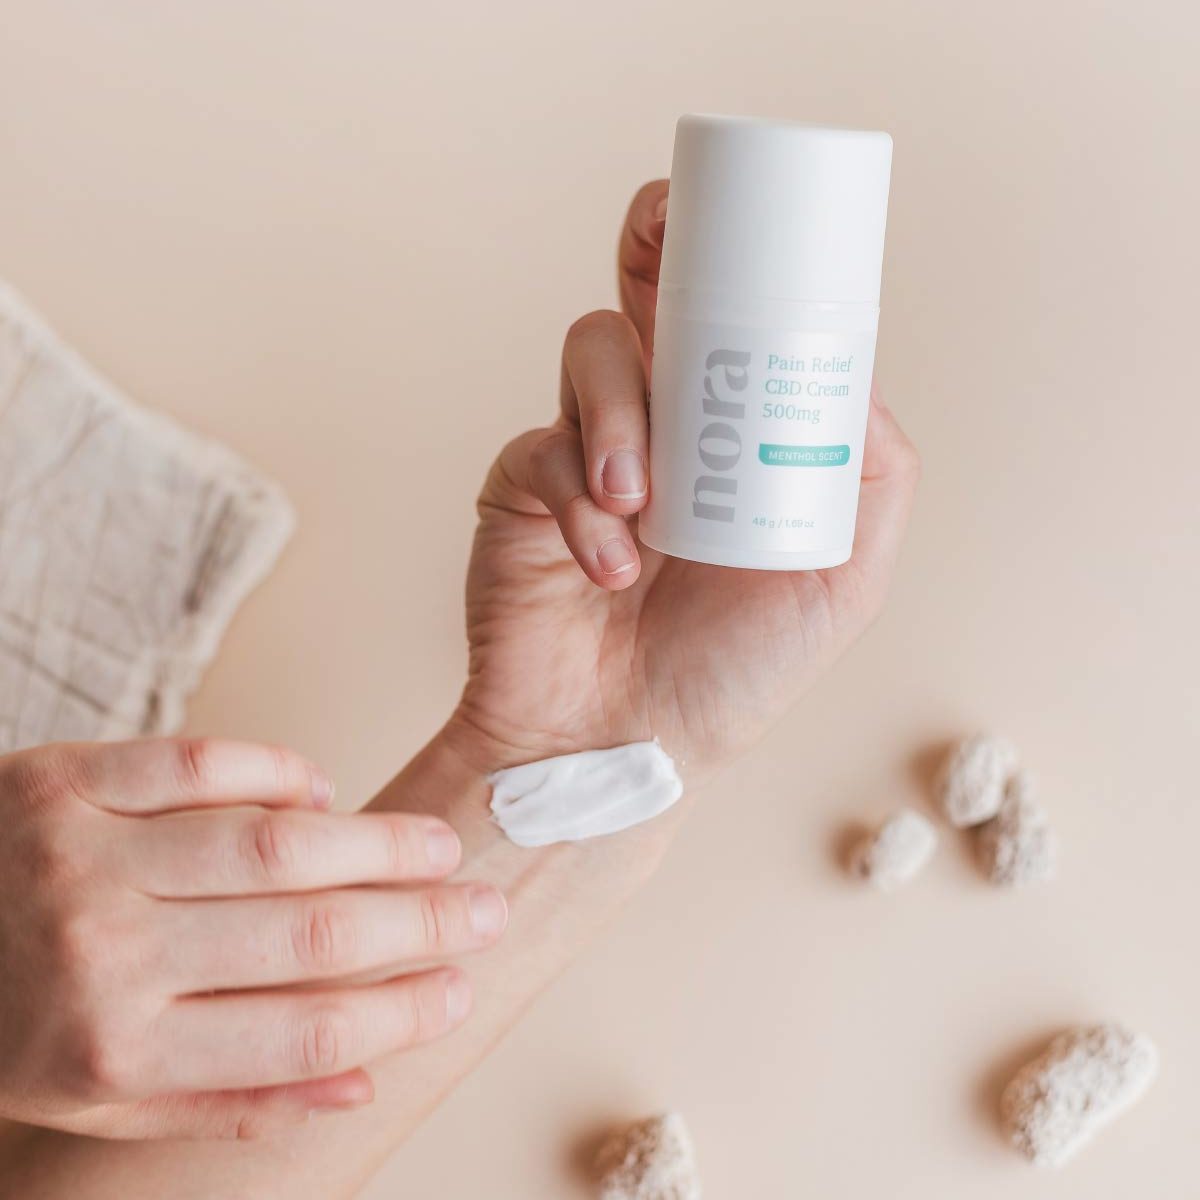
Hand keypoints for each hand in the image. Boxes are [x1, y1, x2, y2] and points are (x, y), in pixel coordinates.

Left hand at [0, 738, 506, 1139]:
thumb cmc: (5, 1025)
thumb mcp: (98, 1099)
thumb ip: (228, 1098)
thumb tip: (361, 1082)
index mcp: (118, 1056)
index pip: (306, 1034)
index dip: (403, 1011)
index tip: (459, 987)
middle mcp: (106, 960)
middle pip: (310, 937)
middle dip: (421, 922)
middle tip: (484, 909)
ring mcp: (83, 858)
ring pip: (274, 844)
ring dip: (376, 844)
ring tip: (437, 847)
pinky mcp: (63, 780)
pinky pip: (201, 763)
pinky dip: (278, 771)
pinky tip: (320, 790)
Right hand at [450, 180, 918, 780]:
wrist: (626, 747)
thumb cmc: (730, 675)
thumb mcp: (839, 583)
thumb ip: (871, 483)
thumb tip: (858, 384)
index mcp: (732, 437)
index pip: (732, 323)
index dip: (734, 258)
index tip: (747, 222)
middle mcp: (659, 425)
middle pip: (649, 295)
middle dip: (653, 252)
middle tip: (663, 245)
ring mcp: (587, 449)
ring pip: (593, 351)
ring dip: (621, 413)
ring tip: (642, 501)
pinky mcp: (524, 486)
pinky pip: (544, 448)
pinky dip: (581, 500)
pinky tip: (609, 561)